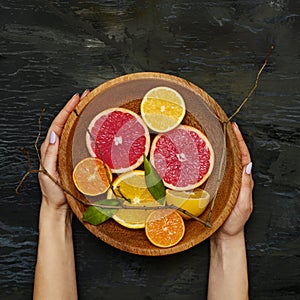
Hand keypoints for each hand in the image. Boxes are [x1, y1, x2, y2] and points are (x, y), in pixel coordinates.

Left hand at [38, 90, 88, 211]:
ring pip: (72, 129)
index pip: (59, 123)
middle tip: (86, 95)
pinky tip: (91, 125)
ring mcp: (66, 151)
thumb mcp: (48, 173)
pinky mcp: (73, 157)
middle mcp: (58, 147)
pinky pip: (78, 140)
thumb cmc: (53, 192)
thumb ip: (50, 154)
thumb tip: (53, 134)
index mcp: (50, 148)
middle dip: (74, 107)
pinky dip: (84, 129)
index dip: (67, 109)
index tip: (76, 98)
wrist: (59, 205)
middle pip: (66, 122)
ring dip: (80, 115)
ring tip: (89, 105)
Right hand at [212, 122, 253, 239]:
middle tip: (223, 126)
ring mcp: (226, 182)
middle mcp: (236, 179)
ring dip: (222, 147)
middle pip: (234, 155)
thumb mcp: (243, 205)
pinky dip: (213, 159)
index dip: (239, 142)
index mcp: (244, 181)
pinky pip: (216, 169)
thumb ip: (246, 187)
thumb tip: (248, 166)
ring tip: (215, 134)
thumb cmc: (233, 221)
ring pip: (225, 161)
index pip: (243, 156)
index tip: (234, 128)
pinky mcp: (217, 186)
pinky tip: (206, 154)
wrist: (224, 234)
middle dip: (231, 139)